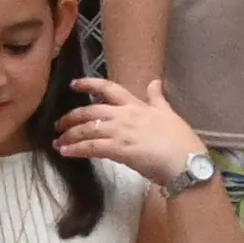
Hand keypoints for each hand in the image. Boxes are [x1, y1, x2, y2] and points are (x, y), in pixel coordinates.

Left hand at [54, 73, 211, 187]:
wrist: (185, 161)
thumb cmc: (180, 140)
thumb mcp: (169, 113)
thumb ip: (157, 98)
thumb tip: (155, 82)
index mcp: (136, 105)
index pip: (108, 88)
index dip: (89, 84)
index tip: (74, 84)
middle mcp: (125, 115)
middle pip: (91, 110)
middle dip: (72, 117)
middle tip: (59, 124)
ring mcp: (121, 132)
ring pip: (87, 129)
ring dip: (69, 135)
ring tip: (58, 142)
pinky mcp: (119, 149)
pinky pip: (91, 147)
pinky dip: (76, 149)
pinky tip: (66, 152)